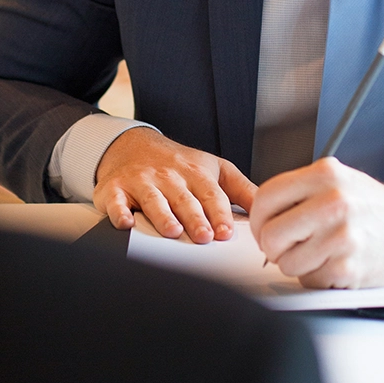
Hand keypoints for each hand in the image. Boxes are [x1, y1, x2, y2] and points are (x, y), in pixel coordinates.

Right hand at [93, 128, 255, 242]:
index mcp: (196, 173)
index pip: (211, 195)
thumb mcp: (215, 169)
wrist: (134, 145)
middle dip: (195, 218)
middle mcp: (169, 177)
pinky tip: (125, 223)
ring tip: (172, 231)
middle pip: (184, 199)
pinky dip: (119, 212)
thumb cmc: (179, 164)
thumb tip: (267, 209)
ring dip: (162, 215)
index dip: (219, 214)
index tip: (225, 233)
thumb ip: (242, 190)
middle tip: (204, 237)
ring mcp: (142, 181)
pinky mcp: (115, 189)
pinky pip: (116, 201)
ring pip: (153, 199)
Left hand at [250, 158, 383, 287]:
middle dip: (274, 246)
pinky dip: (317, 277)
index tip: (265, 227)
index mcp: (325, 174)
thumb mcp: (338, 181)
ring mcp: (342, 235)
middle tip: (288, 246)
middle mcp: (333, 201)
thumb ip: (299, 191)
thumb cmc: (373, 208)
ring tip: (318, 253)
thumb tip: (259, 213)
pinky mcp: (349, 267)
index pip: (266, 198)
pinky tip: (334, 263)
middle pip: (270, 234)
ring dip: (296, 264)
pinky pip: (309, 280)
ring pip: (286, 262)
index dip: (258, 219)